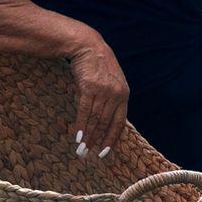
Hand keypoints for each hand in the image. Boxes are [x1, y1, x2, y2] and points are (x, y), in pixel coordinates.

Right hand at [67, 37, 129, 162]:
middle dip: (97, 141)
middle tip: (88, 155)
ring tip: (81, 149)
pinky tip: (77, 136)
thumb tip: (105, 122)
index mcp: (124, 94)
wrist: (88, 46)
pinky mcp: (89, 87)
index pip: (120, 123)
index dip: (111, 139)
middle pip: (106, 124)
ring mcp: (103, 91)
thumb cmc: (98, 65)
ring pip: (95, 119)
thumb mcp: (111, 81)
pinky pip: (85, 111)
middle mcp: (116, 94)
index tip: (104, 152)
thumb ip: (112, 99)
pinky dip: (81, 125)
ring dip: (87, 136)